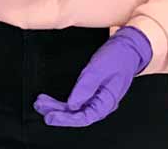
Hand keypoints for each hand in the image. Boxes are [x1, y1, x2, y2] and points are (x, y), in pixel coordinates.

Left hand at [33, 26, 151, 126]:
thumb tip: (72, 105)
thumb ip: (85, 88)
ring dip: (57, 106)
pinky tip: (52, 99)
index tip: (51, 116)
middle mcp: (102, 103)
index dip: (66, 119)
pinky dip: (63, 100)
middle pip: (77, 114)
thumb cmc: (118, 58)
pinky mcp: (92, 91)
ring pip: (75, 108)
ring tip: (41, 102)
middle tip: (40, 107)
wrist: (127, 47)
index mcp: (107, 102)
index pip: (85, 117)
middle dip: (58, 112)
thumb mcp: (98, 70)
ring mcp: (97, 97)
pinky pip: (76, 100)